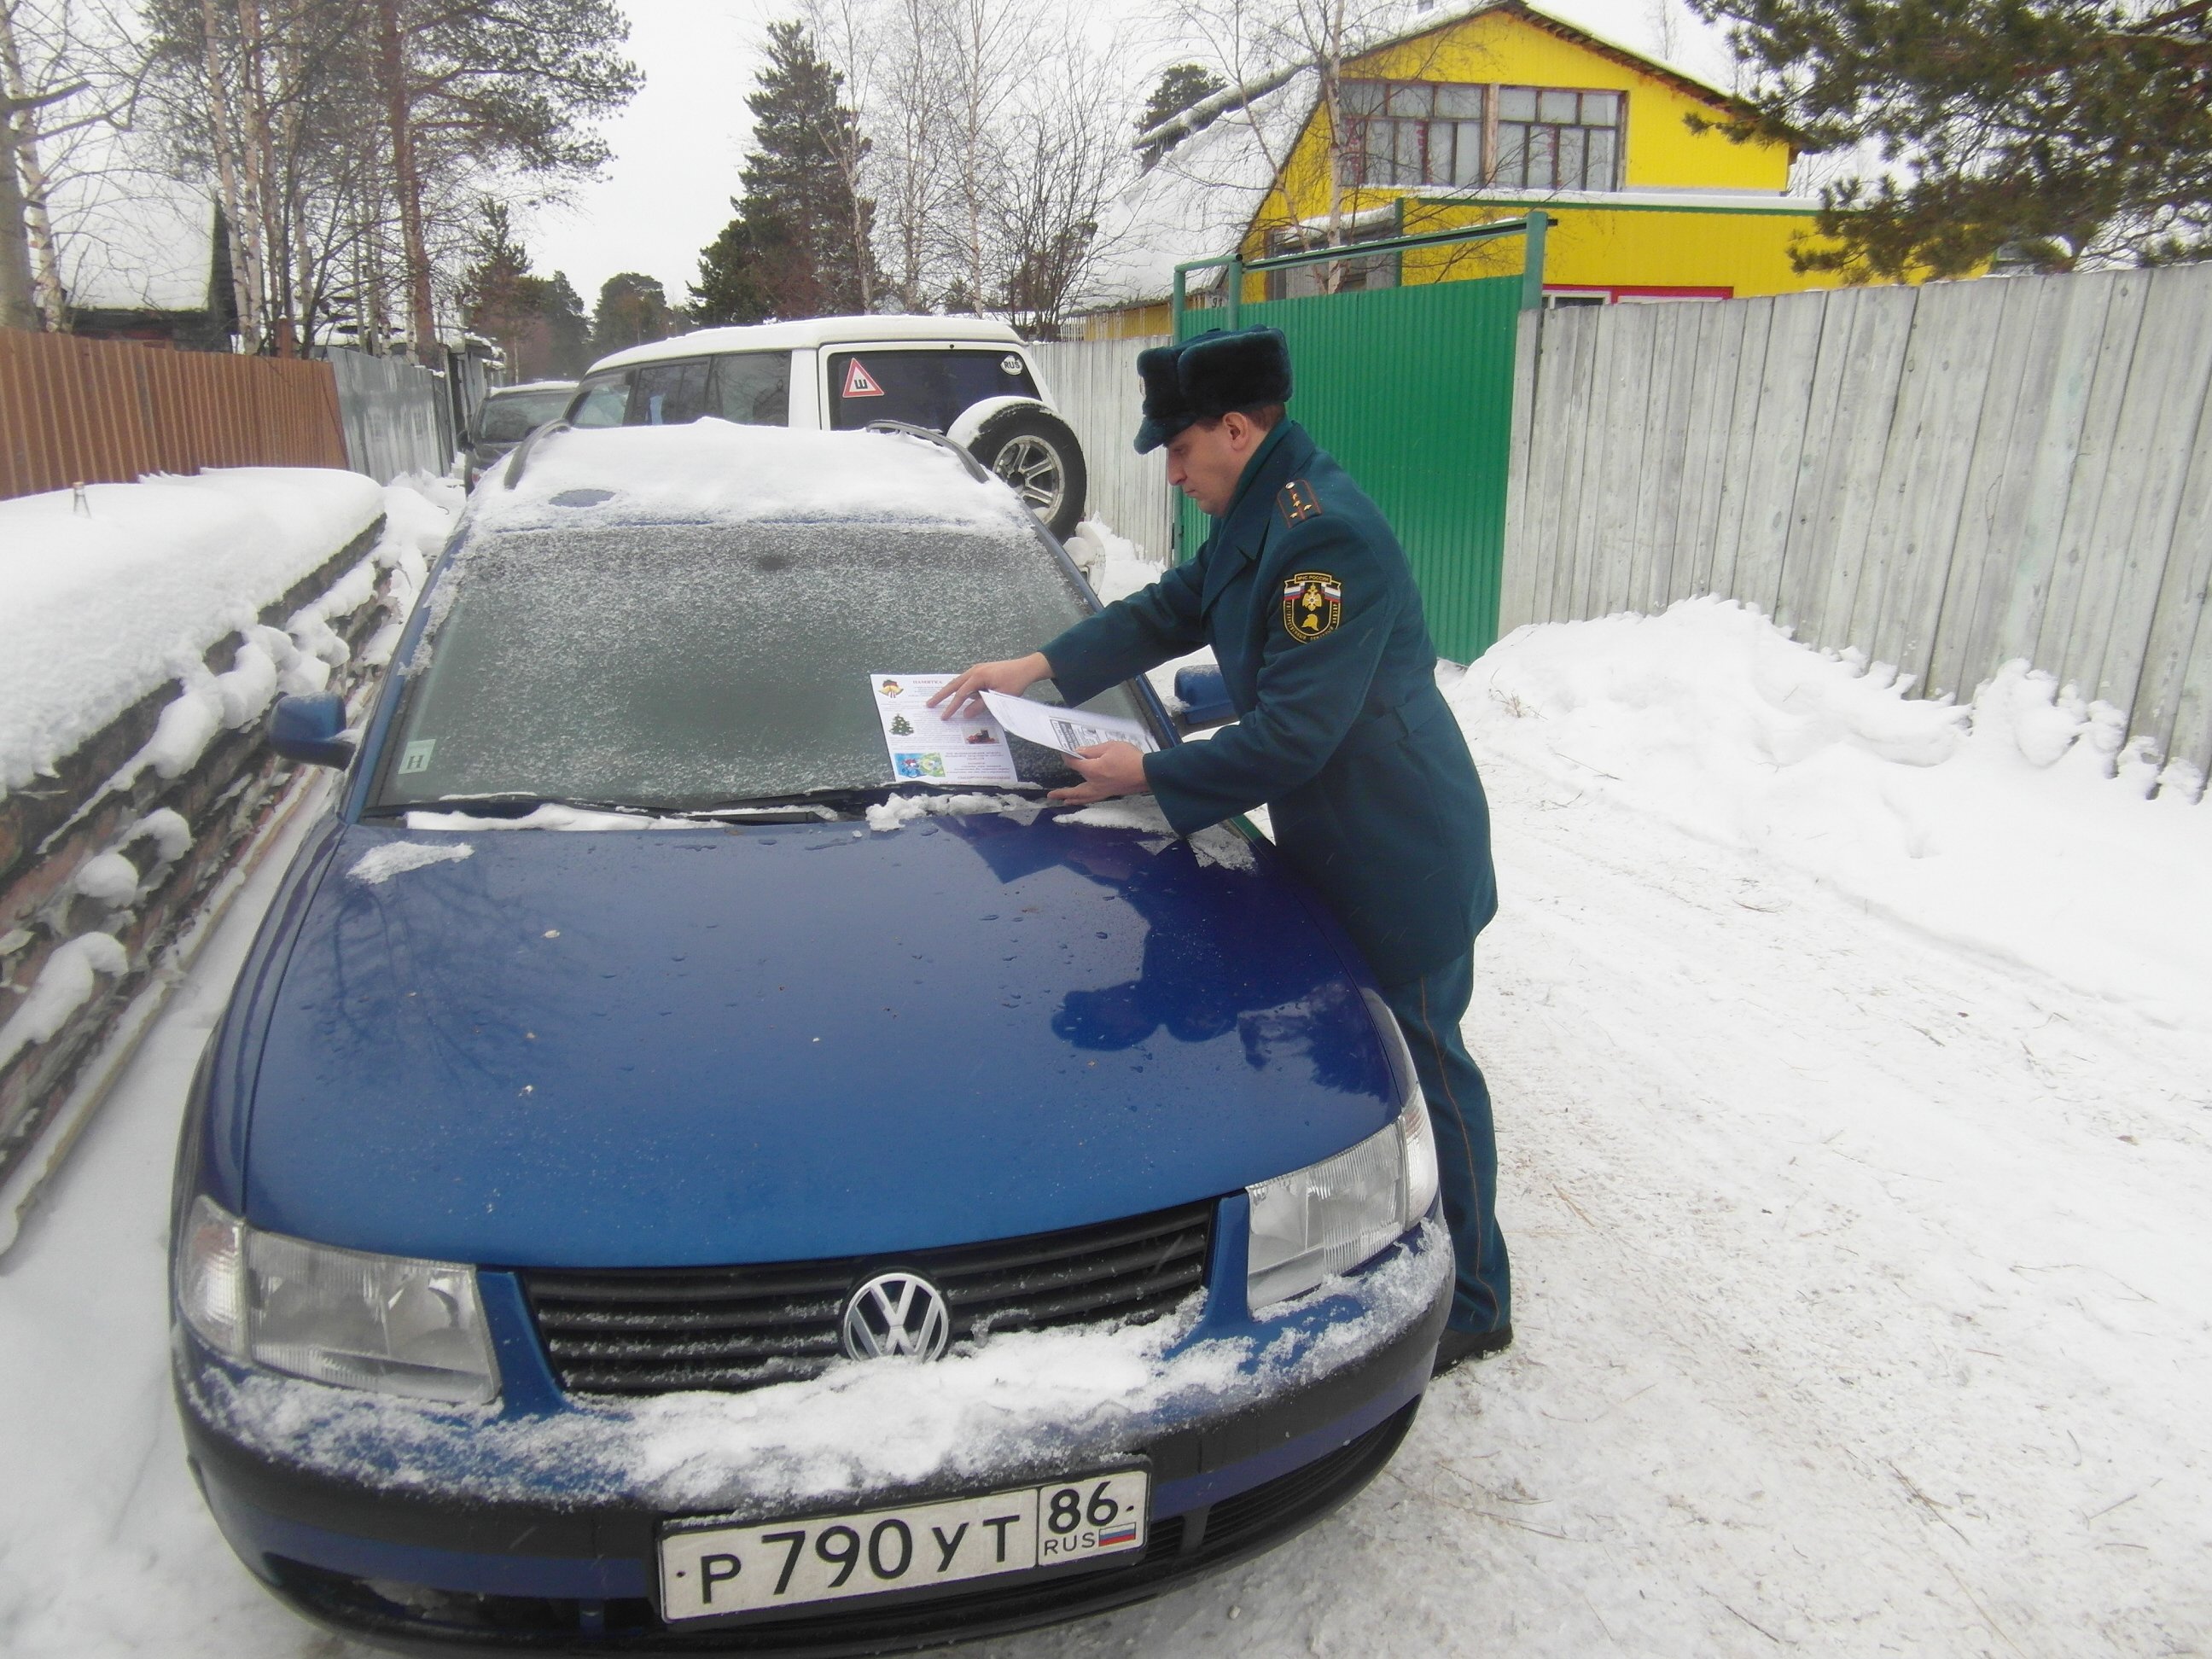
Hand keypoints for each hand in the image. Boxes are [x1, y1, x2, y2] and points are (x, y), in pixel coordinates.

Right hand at [929, 652, 1050, 719]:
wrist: (1026, 668)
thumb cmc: (1015, 682)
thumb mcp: (999, 697)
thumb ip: (981, 705)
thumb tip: (965, 714)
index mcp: (978, 676)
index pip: (960, 694)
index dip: (951, 707)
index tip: (944, 717)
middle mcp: (975, 670)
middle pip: (953, 684)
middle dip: (940, 695)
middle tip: (929, 704)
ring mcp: (978, 669)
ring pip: (959, 681)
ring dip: (949, 691)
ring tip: (938, 700)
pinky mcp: (982, 671)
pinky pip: (967, 681)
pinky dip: (960, 688)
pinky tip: (958, 696)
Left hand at [1048, 742, 1149, 804]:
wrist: (1148, 773)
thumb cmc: (1130, 757)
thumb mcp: (1110, 747)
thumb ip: (1093, 750)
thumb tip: (1079, 752)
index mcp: (1093, 770)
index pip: (1075, 764)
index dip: (1068, 757)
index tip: (1065, 752)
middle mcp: (1095, 784)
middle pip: (1075, 790)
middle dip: (1062, 792)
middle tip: (1050, 795)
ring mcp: (1103, 791)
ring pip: (1084, 797)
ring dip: (1073, 799)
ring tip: (1064, 801)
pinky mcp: (1111, 793)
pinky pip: (1093, 798)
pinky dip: (1085, 799)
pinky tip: (1084, 798)